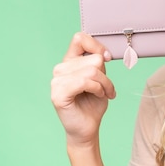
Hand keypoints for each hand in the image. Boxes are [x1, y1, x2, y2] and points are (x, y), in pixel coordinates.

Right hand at [51, 33, 115, 147]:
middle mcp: (60, 69)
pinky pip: (85, 82)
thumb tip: (105, 54)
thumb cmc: (93, 103)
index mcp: (69, 62)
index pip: (80, 38)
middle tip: (107, 89)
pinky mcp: (58, 94)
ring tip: (103, 93)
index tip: (107, 58)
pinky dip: (97, 89)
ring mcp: (57, 81)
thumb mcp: (100, 77)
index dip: (97, 46)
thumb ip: (98, 62)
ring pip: (92, 71)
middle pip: (94, 58)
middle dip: (106, 75)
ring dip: (105, 84)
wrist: (88, 127)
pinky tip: (97, 96)